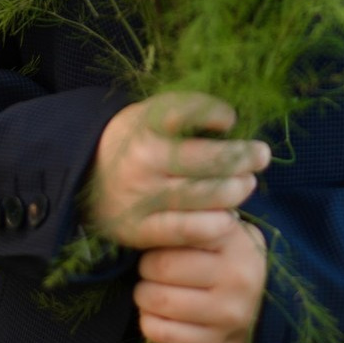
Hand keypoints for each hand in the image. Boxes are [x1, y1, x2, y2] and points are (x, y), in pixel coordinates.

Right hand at [87, 92, 270, 250]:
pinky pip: (186, 231)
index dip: (213, 113)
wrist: (81, 179)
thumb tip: (234, 122)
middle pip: (204, 159)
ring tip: (248, 183)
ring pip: (201, 195)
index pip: (184, 111)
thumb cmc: (133, 143)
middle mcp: (141, 159)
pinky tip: (230, 218)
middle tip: (262, 155)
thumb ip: (184, 114)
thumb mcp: (147, 117)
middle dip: (241, 157)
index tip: (230, 118)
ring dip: (234, 190)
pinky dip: (214, 225)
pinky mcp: (139, 230)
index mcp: (141, 124)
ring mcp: (139, 197)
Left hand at [134, 215, 267, 342]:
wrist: (268, 308)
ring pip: (159, 301)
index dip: (157, 237)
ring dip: (143, 295)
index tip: (158, 241)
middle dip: (146, 268)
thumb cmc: (232, 260)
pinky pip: (164, 334)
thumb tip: (153, 212)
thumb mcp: (224, 229)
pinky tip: (155, 315)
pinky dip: (149, 322)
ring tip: (150, 290)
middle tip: (149, 269)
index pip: (178, 232)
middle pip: (162, 267)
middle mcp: (236, 277)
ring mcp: (229, 314)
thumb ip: (195, 218)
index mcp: (235, 240)